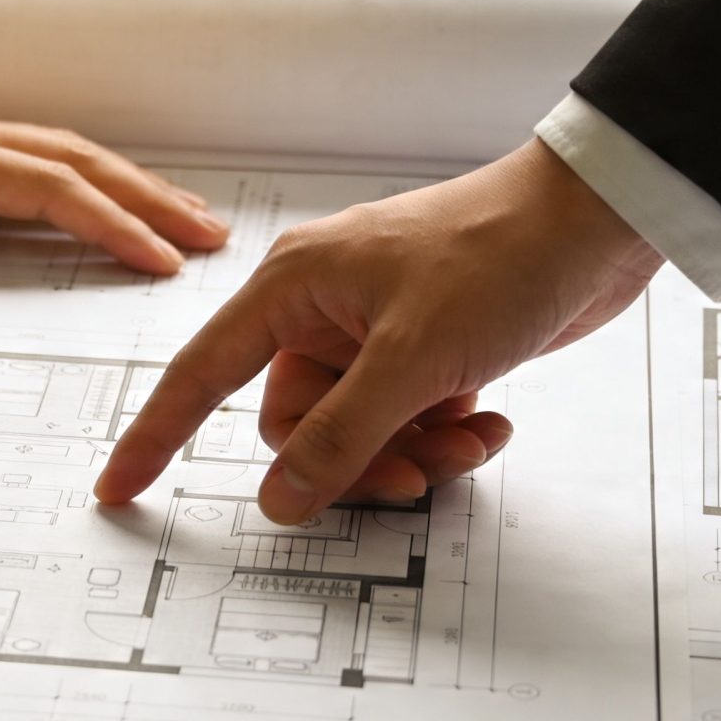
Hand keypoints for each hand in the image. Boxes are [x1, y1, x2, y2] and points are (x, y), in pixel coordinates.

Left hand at [0, 65, 229, 304]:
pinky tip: (100, 195)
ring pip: (59, 153)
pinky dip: (84, 177)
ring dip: (127, 184)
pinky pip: (32, 156)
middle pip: (73, 162)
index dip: (106, 226)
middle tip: (211, 238)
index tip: (159, 261)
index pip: (41, 191)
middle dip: (147, 200)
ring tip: (180, 218)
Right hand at [96, 141, 661, 520]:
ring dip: (409, 454)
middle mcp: (325, 308)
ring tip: (466, 445)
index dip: (156, 435)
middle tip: (411, 471)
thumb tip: (281, 499)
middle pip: (296, 426)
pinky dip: (443, 436)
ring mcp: (377, 331)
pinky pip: (404, 420)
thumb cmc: (501, 253)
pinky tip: (489, 422)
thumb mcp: (412, 361)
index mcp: (293, 288)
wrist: (599, 220)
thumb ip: (340, 438)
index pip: (202, 375)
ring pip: (356, 432)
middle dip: (353, 462)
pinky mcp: (427, 349)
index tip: (120, 487)